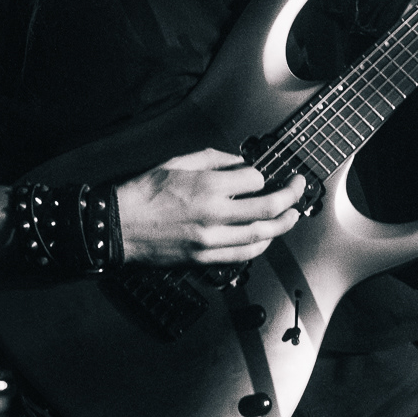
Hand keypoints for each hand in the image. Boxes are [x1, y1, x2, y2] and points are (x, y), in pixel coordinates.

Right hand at [115, 150, 306, 265]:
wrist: (118, 227)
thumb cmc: (143, 193)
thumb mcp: (178, 162)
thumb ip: (213, 158)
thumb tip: (238, 162)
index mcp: (207, 186)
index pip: (254, 179)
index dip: (261, 175)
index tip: (258, 174)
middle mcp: (214, 214)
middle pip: (268, 208)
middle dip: (290, 196)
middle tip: (299, 187)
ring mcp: (210, 240)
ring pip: (261, 235)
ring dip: (283, 224)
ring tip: (292, 215)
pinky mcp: (204, 258)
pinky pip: (242, 255)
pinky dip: (260, 245)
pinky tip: (267, 237)